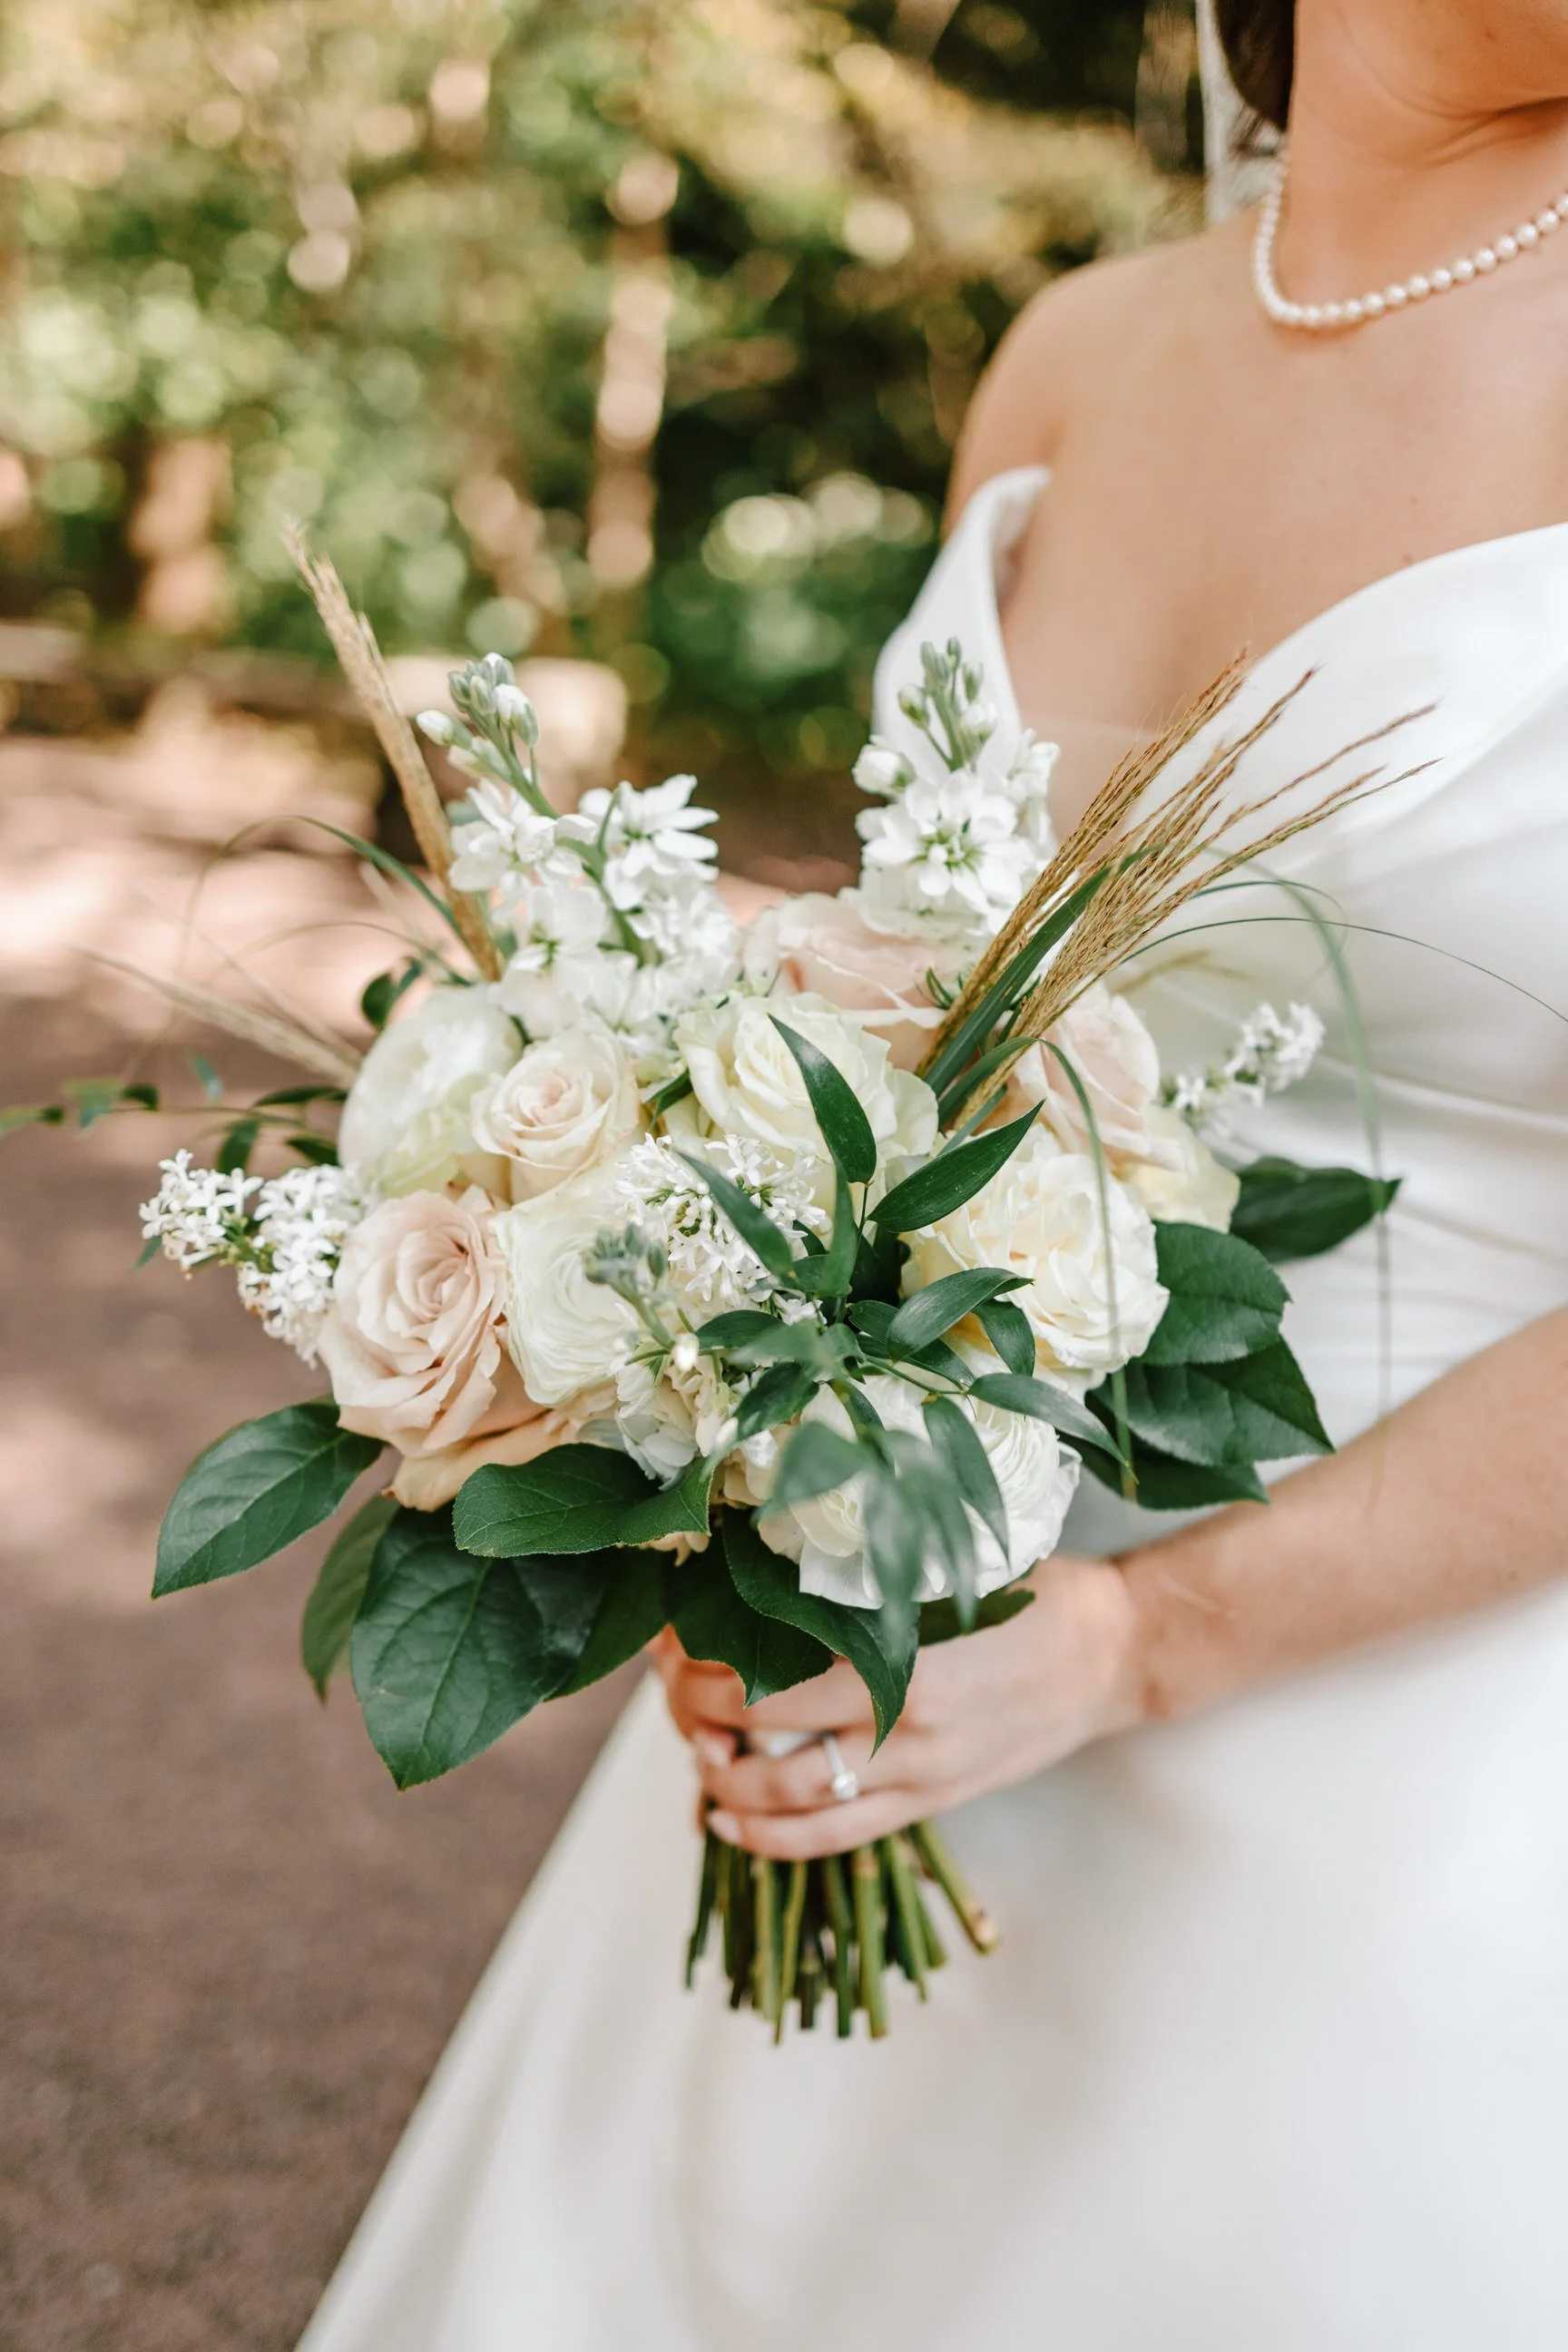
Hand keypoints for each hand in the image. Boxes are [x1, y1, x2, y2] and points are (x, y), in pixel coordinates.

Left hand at [651, 1554, 1143, 1859]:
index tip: (670, 1638)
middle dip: (692, 1720)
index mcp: (903, 1666)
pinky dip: (769, 1839)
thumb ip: (869, 1580)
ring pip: (787, 1807)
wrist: (1113, 1654)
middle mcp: (903, 1734)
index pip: (766, 1684)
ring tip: (689, 1747)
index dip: (701, 1669)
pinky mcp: (930, 1805)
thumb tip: (767, 1560)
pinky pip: (833, 1840)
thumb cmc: (1034, 1592)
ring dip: (721, 1783)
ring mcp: (917, 1780)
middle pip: (760, 1746)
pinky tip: (726, 1818)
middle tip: (666, 1684)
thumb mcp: (948, 1566)